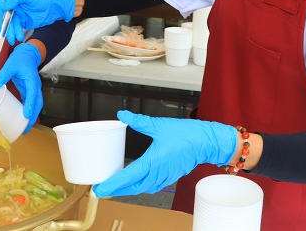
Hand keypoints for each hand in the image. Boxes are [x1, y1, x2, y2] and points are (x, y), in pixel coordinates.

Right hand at [0, 0, 75, 44]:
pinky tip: (19, 36)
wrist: (55, 6)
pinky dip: (16, 32)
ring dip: (10, 31)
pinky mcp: (23, 20)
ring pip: (9, 24)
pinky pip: (16, 28)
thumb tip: (2, 5)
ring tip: (14, 38)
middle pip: (3, 16)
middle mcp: (13, 4)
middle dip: (3, 26)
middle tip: (2, 34)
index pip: (0, 5)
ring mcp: (17, 13)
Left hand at [0, 43, 42, 133]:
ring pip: (36, 105)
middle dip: (33, 116)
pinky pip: (31, 103)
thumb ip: (4, 74)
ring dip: (32, 116)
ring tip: (25, 128)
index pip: (33, 95)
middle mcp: (35, 87)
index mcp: (32, 81)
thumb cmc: (20, 59)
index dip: (30, 105)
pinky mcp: (30, 91)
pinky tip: (23, 118)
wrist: (28, 54)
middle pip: (37, 104)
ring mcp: (34, 89)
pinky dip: (29, 111)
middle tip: (26, 128)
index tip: (27, 115)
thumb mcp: (11, 64)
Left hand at [92, 110, 237, 197]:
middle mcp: (158, 173)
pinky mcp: (170, 176)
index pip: (127, 177)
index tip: (100, 189)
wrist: (206, 142)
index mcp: (153, 162)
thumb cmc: (186, 134)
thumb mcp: (158, 125)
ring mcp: (165, 176)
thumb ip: (139, 121)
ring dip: (128, 189)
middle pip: (132, 187)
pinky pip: (152, 186)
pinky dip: (140, 186)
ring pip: (142, 188)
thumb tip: (123, 115)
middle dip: (116, 190)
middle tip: (102, 189)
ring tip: (115, 186)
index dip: (112, 184)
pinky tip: (136, 182)